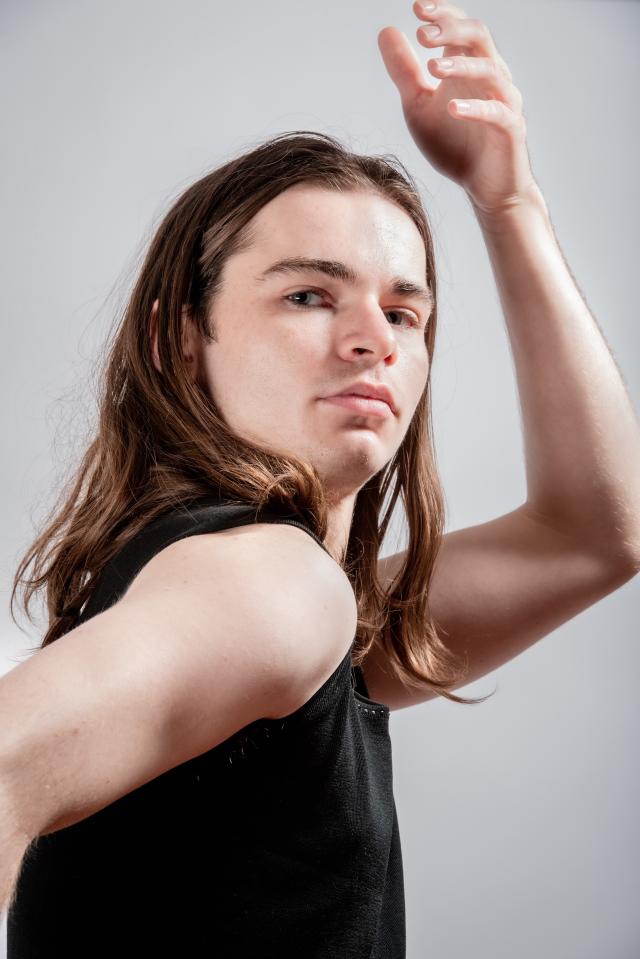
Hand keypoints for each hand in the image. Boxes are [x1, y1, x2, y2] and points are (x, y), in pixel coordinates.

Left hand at [378, 1, 536, 217]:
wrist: (484, 187)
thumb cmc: (453, 143)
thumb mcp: (418, 105)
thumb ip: (404, 71)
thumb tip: (386, 30)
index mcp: (468, 65)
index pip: (459, 27)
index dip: (442, 14)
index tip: (417, 7)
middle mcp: (490, 76)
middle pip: (478, 37)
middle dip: (452, 30)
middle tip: (423, 34)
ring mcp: (504, 101)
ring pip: (490, 70)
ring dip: (461, 67)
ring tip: (431, 69)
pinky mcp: (511, 130)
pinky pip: (498, 113)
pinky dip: (476, 108)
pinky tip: (453, 108)